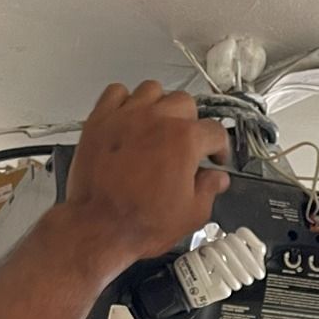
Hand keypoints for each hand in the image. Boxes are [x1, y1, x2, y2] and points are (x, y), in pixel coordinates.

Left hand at [58, 81, 230, 278]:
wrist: (99, 228)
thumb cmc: (139, 222)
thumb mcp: (191, 214)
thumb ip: (209, 190)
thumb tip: (216, 179)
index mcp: (184, 140)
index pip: (215, 131)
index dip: (220, 147)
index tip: (214, 157)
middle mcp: (156, 120)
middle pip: (185, 103)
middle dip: (191, 123)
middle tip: (186, 143)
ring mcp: (127, 116)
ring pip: (152, 90)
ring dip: (160, 105)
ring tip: (158, 125)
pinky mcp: (101, 120)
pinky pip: (116, 92)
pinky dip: (125, 100)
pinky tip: (129, 117)